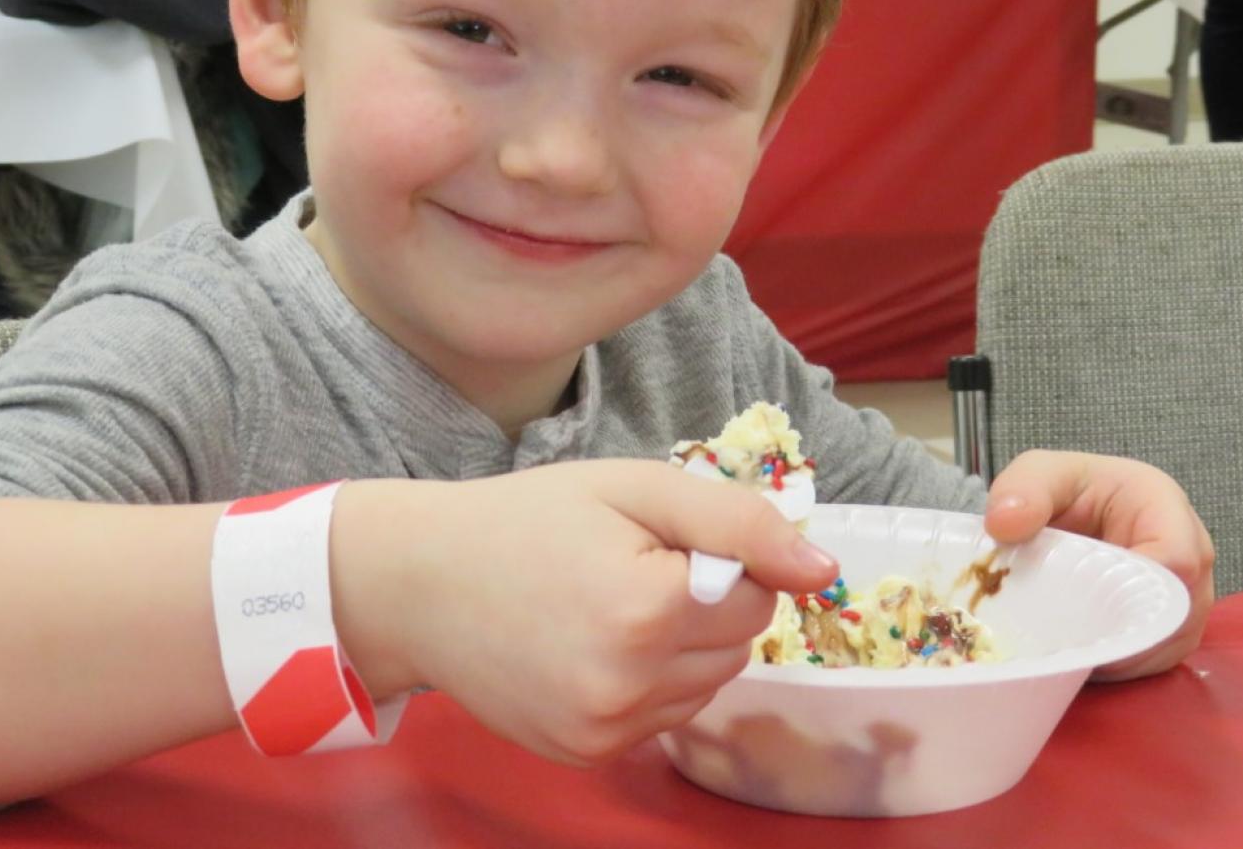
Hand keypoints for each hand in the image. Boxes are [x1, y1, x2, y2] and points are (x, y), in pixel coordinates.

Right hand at [336, 461, 837, 766]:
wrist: (419, 582)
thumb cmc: (527, 520)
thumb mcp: (634, 487)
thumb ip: (738, 521)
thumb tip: (824, 570)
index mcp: (647, 609)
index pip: (757, 594)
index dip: (718, 557)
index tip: (650, 541)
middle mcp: (629, 685)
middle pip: (738, 645)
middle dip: (705, 603)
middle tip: (626, 567)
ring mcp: (605, 730)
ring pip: (709, 686)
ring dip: (682, 646)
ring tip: (608, 605)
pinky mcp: (587, 754)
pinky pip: (665, 718)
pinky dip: (649, 681)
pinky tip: (594, 644)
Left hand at [983, 450, 1213, 680]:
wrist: (1076, 511)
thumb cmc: (1069, 490)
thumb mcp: (1040, 473)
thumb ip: (1022, 488)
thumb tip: (1003, 523)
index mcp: (1164, 506)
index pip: (1176, 559)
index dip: (1134, 590)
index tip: (1083, 605)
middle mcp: (1190, 554)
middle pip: (1176, 610)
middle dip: (1119, 629)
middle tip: (1065, 639)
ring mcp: (1185, 597)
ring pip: (1166, 642)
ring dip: (1116, 653)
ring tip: (1066, 650)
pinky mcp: (1170, 629)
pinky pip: (1155, 659)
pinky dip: (1116, 664)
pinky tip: (1078, 658)